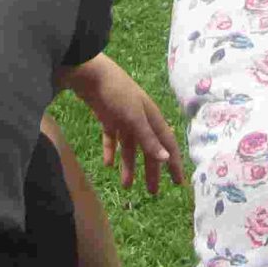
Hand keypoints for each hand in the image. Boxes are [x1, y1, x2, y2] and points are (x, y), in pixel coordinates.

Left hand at [72, 55, 182, 196]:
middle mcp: (140, 119)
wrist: (89, 74)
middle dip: (151, 170)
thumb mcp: (134, 116)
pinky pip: (112, 139)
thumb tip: (166, 158)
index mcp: (151, 117)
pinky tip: (108, 164)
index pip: (167, 143)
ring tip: (126, 186)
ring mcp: (123, 118)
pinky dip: (111, 151)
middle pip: (149, 148)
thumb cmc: (116, 92)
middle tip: (152, 192)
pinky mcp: (107, 117)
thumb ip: (148, 138)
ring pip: (130, 147)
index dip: (173, 163)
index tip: (178, 183)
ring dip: (129, 166)